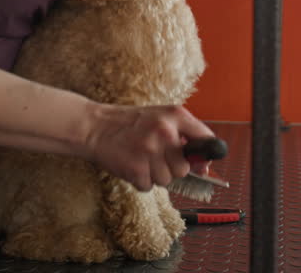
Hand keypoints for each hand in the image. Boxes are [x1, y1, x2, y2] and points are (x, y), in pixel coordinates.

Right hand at [84, 103, 214, 191]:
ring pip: (167, 180)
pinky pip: (149, 186)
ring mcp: (150, 151)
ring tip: (141, 159)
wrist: (94, 127)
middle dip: (172, 168)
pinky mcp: (136, 168)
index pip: (206, 139)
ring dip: (155, 175)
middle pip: (184, 168)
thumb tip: (204, 164)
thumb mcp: (160, 117)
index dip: (205, 155)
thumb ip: (184, 135)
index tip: (201, 161)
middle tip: (156, 157)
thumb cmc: (130, 124)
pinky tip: (132, 165)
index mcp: (175, 115)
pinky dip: (141, 180)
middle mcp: (165, 131)